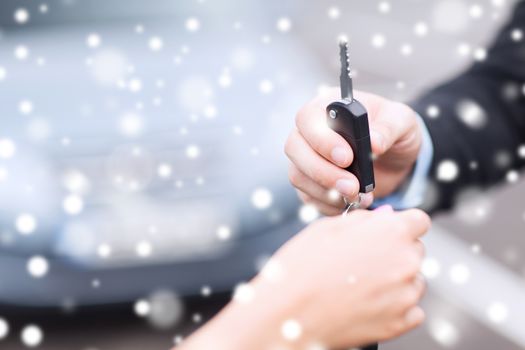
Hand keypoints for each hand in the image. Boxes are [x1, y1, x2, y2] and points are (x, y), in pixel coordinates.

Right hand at [179, 208, 429, 349]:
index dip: (402, 225)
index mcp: (391, 232)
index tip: (390, 233)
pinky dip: (397, 306)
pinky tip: (369, 302)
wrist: (289, 311)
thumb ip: (364, 219)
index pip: (419, 221)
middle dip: (397, 251)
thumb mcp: (328, 227)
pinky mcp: (400, 323)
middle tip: (364, 260)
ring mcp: (405, 295)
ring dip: (398, 279)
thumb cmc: (303, 266)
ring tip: (362, 283)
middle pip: (416, 250)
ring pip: (415, 280)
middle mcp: (406, 262)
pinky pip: (413, 310)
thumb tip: (384, 217)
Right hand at [285, 88, 421, 214]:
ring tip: (358, 196)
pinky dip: (328, 204)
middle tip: (352, 186)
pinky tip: (350, 203)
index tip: (347, 158)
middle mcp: (309, 131)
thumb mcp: (401, 121)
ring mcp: (305, 157)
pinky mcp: (309, 182)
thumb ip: (388, 129)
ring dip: (325, 191)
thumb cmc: (393, 129)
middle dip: (322, 171)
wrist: (394, 157)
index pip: (307, 118)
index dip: (321, 139)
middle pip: (294, 148)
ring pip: (297, 174)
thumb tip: (374, 143)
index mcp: (327, 106)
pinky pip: (307, 196)